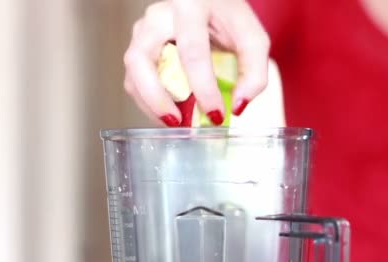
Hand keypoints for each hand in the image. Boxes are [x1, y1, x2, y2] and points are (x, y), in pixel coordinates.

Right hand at [123, 0, 269, 125]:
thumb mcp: (253, 39)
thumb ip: (254, 73)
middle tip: (179, 123)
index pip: (192, 52)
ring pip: (133, 72)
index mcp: (190, 6)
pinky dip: (149, 100)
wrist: (210, 0)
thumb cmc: (230, 18)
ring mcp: (143, 29)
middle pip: (142, 60)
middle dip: (158, 98)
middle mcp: (159, 15)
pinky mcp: (138, 45)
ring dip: (150, 103)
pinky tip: (171, 111)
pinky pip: (134, 79)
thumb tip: (237, 106)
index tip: (216, 114)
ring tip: (176, 122)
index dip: (203, 88)